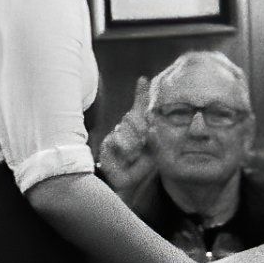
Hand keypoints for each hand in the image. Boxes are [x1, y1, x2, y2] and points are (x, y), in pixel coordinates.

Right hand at [99, 74, 155, 196]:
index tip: (143, 79)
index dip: (140, 93)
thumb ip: (154, 136)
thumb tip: (151, 122)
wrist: (130, 183)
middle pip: (132, 117)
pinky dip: (123, 146)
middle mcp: (127, 128)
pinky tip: (127, 154)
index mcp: (139, 127)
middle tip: (145, 141)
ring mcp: (116, 135)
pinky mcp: (108, 143)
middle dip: (140, 127)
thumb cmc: (142, 167)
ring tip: (135, 154)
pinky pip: (115, 138)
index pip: (139, 107)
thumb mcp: (155, 151)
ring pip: (125, 127)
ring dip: (133, 141)